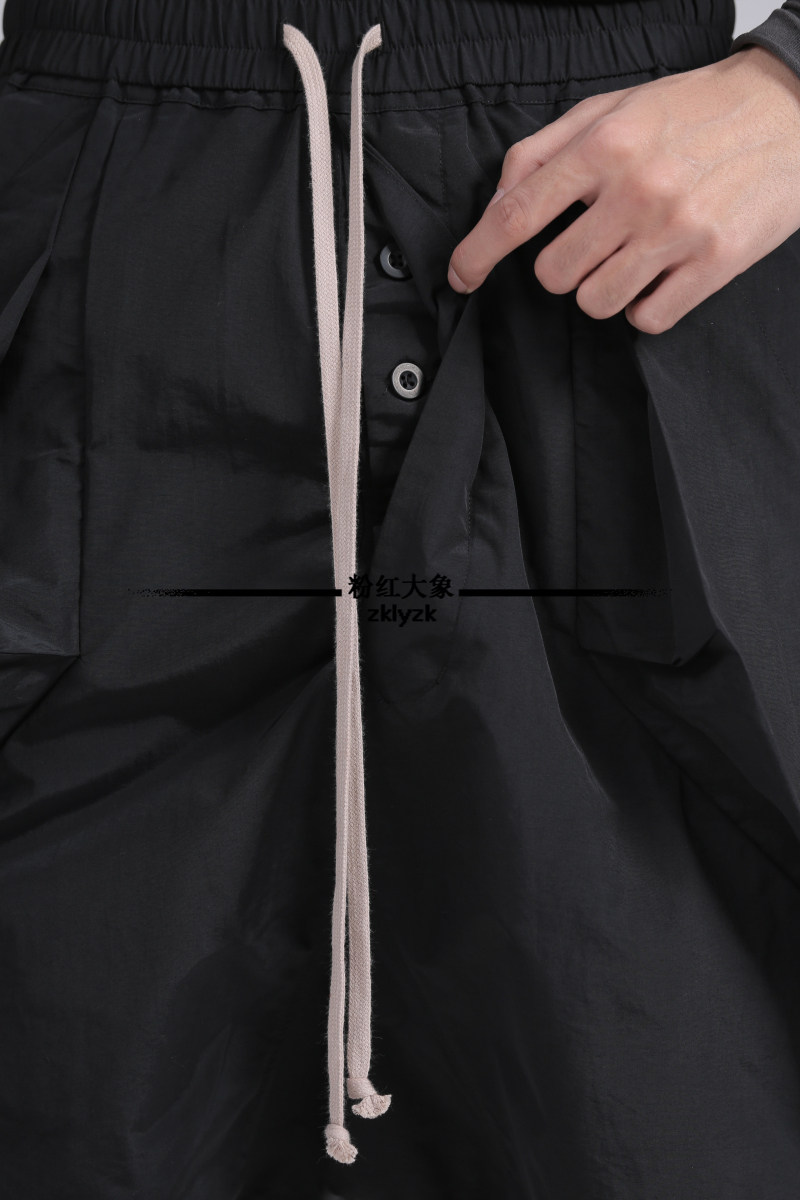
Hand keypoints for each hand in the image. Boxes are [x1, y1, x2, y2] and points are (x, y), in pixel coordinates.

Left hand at [447, 45, 799, 332]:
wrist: (789, 110)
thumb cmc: (693, 111)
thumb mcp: (613, 108)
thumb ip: (545, 152)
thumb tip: (496, 204)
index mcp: (604, 144)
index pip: (517, 214)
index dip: (477, 253)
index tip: (461, 276)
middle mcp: (637, 188)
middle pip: (554, 274)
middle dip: (562, 267)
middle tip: (593, 242)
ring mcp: (677, 229)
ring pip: (595, 302)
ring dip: (602, 289)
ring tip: (631, 256)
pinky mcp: (715, 262)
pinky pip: (647, 319)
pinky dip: (644, 307)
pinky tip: (661, 275)